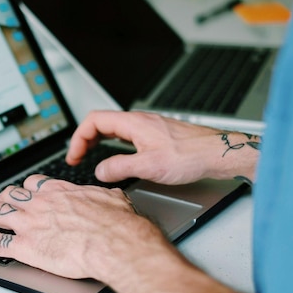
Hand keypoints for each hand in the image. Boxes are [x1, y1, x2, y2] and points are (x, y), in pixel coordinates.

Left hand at [0, 174, 167, 281]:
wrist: (114, 243)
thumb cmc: (118, 224)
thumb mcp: (113, 198)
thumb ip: (102, 195)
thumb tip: (108, 193)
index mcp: (60, 191)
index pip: (35, 184)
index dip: (27, 188)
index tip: (25, 190)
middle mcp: (40, 203)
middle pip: (12, 195)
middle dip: (1, 199)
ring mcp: (29, 224)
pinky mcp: (24, 246)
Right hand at [66, 110, 258, 184]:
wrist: (218, 153)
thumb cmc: (191, 156)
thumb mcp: (149, 166)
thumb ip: (119, 168)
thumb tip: (99, 171)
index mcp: (133, 124)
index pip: (94, 121)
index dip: (79, 138)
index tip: (74, 156)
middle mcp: (140, 121)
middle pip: (102, 123)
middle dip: (85, 139)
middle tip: (77, 157)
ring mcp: (149, 127)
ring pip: (115, 128)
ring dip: (98, 140)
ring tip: (90, 155)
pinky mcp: (157, 135)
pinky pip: (127, 134)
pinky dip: (113, 143)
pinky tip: (118, 154)